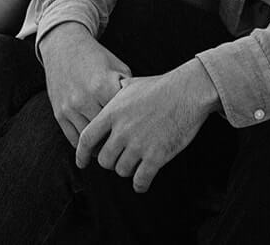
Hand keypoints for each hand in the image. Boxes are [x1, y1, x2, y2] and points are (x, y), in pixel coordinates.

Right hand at [38, 23, 130, 146]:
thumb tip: (141, 114)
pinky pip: (74, 139)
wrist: (65, 47)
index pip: (122, 117)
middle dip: (119, 139)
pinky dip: (85, 146)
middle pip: (107, 132)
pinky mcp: (59, 114)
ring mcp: (70, 108)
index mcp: (103, 86)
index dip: (132, 125)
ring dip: (102, 147)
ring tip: (114, 149)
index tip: (140, 132)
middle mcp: (85, 99)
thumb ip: (129, 90)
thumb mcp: (118, 67)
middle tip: (130, 146)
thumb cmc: (97, 58)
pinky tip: (96, 146)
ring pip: (90, 140)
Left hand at [75, 60, 219, 192]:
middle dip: (110, 162)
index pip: (86, 139)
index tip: (82, 162)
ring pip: (122, 170)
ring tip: (136, 165)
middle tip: (120, 158)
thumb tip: (111, 89)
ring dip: (127, 170)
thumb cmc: (161, 85)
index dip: (81, 154)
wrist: (188, 91)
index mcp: (113, 112)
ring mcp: (139, 144)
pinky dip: (140, 184)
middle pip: (104, 160)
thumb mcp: (131, 84)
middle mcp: (122, 130)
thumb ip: (116, 92)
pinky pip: (141, 180)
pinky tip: (142, 183)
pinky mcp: (156, 156)